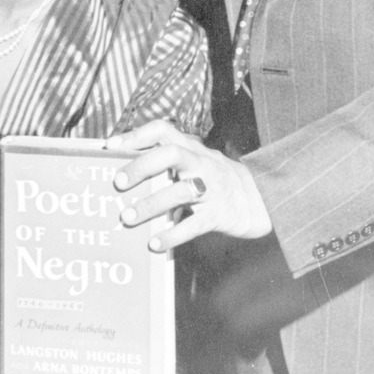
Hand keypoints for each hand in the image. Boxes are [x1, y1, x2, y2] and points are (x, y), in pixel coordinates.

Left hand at [106, 120, 271, 252]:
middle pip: (171, 154)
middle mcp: (202, 163)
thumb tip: (125, 170)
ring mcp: (212, 188)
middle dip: (142, 166)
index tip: (111, 146)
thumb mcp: (197, 163)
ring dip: (150, 205)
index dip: (137, 135)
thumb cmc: (217, 181)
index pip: (164, 130)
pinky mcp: (219, 214)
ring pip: (179, 191)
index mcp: (193, 149)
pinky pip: (194, 224)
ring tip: (128, 217)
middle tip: (119, 182)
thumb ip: (169, 163)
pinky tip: (155, 243)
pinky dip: (172, 234)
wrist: (262, 199)